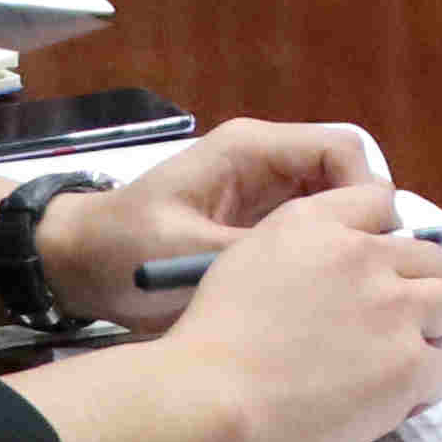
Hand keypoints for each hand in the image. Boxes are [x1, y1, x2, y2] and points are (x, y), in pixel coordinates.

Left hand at [48, 115, 394, 327]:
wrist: (75, 263)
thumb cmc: (123, 250)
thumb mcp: (189, 254)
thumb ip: (257, 254)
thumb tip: (326, 269)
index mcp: (250, 150)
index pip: (342, 149)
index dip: (366, 192)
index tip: (366, 245)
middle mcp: (265, 161)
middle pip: (346, 175)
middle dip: (362, 223)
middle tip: (361, 275)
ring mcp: (264, 191)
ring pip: (335, 204)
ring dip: (344, 242)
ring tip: (342, 288)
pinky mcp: (257, 221)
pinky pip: (311, 229)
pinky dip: (323, 255)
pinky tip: (317, 293)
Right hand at [157, 187, 441, 441]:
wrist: (205, 398)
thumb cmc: (211, 339)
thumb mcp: (246, 257)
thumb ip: (303, 245)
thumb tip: (342, 261)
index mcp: (319, 224)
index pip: (382, 202)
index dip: (382, 241)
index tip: (371, 273)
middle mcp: (365, 256)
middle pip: (432, 260)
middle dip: (416, 290)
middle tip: (384, 328)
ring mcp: (394, 310)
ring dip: (432, 333)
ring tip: (394, 362)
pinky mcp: (409, 366)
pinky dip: (423, 390)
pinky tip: (385, 402)